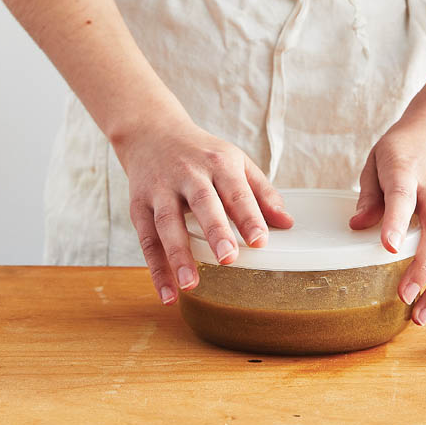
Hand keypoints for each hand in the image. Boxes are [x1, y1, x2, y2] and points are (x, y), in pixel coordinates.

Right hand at [113, 115, 293, 305]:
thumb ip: (261, 192)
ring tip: (191, 284)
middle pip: (203, 202)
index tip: (261, 241)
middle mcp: (189, 173)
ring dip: (178, 254)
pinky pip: (146, 239)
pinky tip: (167, 292)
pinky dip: (156, 268)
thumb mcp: (235, 162)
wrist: (152, 132)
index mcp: (218, 162)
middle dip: (215, 230)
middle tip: (228, 258)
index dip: (249, 216)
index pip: (236, 190)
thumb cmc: (201, 153)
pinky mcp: (139, 205)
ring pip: (169, 222)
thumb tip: (286, 223)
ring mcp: (161, 189)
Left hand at [350, 98, 425, 325]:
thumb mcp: (378, 157)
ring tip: (420, 316)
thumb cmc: (407, 144)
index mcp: (408, 169)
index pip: (403, 196)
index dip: (396, 221)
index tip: (387, 247)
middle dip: (423, 266)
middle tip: (404, 296)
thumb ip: (369, 194)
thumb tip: (357, 227)